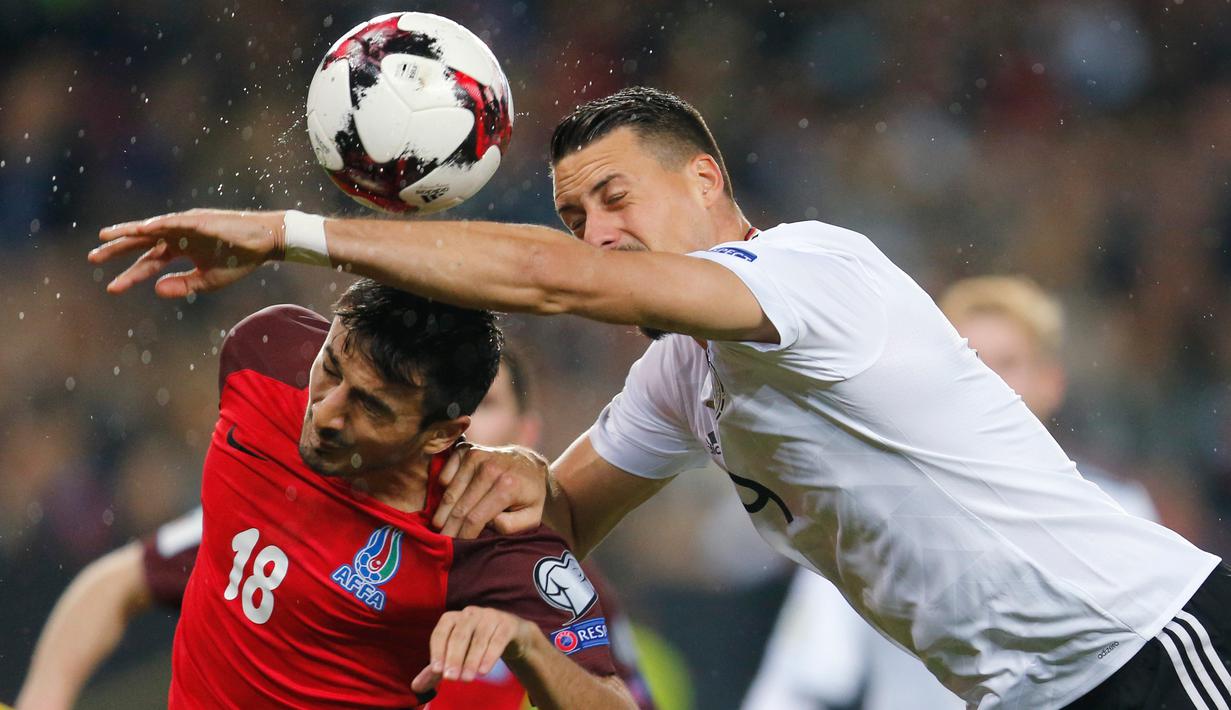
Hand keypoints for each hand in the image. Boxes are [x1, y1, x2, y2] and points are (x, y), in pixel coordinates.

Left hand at [90, 209, 284, 296]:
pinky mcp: (200, 219)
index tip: (112, 289)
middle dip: (117, 249)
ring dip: (130, 231)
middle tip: (92, 258)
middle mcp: (178, 235)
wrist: (265, 243)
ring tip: (106, 236)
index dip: (131, 275)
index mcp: (181, 249)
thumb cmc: (239, 260)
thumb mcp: (209, 280)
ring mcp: (187, 225)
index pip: (149, 261)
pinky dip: (159, 224)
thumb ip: (183, 285)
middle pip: (142, 241)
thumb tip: (156, 290)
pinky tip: (143, 228)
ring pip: (152, 227)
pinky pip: (175, 221)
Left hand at [411, 606, 533, 693]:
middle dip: (454, 658)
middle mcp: (470, 613)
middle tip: (450, 678)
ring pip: (479, 638)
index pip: (441, 633)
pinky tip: (483, 671)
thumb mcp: (455, 655)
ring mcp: (490, 616)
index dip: (438, 651)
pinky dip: (489, 656)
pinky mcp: (507, 624)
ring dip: (471, 660)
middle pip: (459, 635)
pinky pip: (497, 640)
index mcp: (453, 618)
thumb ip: (437, 670)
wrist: (510, 637)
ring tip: (466, 679)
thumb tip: (415, 687)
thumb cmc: (475, 645)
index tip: (436, 670)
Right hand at [432, 444, 548, 538]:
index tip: (455, 546)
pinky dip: (443, 486)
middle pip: (460, 506)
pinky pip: (446, 472)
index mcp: (507, 486)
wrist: (530, 463)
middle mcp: (490, 468)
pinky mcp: (467, 450)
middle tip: (440, 541)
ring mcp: (477, 456)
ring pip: (450, 491)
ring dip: (442, 510)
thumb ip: (511, 526)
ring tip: (438, 526)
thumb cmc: (530, 494)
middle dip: (448, 527)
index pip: (475, 517)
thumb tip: (488, 522)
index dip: (463, 535)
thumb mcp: (531, 516)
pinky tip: (448, 498)